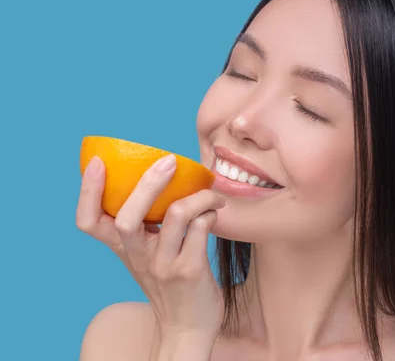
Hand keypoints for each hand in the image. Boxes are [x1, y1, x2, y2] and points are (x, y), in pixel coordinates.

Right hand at [76, 154, 225, 339]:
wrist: (188, 325)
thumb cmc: (170, 281)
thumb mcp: (147, 255)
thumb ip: (146, 226)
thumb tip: (160, 176)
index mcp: (123, 249)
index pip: (88, 222)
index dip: (87, 192)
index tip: (97, 163)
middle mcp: (138, 257)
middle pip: (128, 216)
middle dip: (148, 183)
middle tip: (170, 161)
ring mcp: (163, 265)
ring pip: (177, 214)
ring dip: (199, 196)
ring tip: (211, 196)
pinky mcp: (190, 270)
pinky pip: (201, 227)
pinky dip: (210, 212)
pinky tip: (214, 214)